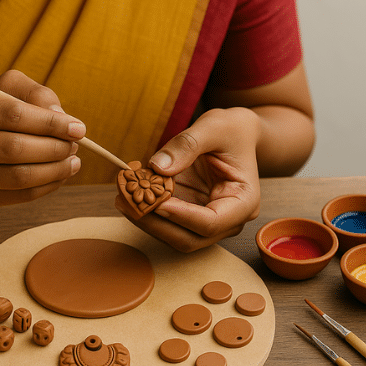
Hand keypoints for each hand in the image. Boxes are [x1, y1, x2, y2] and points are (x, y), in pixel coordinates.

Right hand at [0, 70, 84, 208]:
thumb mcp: (10, 90)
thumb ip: (37, 95)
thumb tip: (61, 116)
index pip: (11, 114)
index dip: (50, 122)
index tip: (78, 128)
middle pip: (13, 148)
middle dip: (54, 148)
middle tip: (75, 145)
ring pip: (18, 177)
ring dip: (55, 170)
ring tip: (73, 161)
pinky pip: (19, 196)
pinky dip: (47, 186)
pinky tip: (61, 175)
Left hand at [115, 107, 260, 251]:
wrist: (235, 133)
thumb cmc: (231, 130)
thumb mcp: (214, 127)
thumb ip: (187, 145)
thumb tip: (158, 167)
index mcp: (244, 202)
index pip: (212, 222)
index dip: (181, 217)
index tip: (156, 203)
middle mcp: (228, 220)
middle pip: (189, 238)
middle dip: (156, 224)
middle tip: (126, 202)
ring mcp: (207, 221)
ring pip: (174, 236)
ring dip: (146, 221)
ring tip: (121, 198)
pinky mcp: (189, 215)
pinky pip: (166, 222)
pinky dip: (146, 212)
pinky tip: (129, 196)